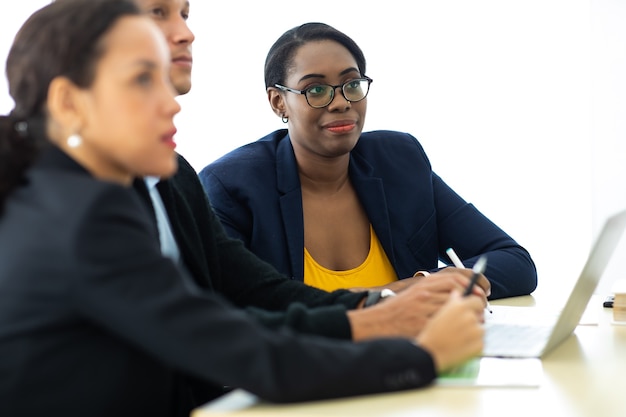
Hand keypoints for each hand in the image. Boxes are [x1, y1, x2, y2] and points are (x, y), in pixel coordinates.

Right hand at [347, 274, 486, 340]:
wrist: (377, 323)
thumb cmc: (396, 311)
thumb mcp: (413, 295)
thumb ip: (433, 292)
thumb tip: (459, 295)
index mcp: (423, 284)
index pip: (453, 278)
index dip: (471, 285)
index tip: (481, 293)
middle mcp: (424, 293)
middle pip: (458, 293)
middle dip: (473, 301)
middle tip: (481, 309)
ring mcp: (423, 308)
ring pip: (454, 309)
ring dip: (467, 316)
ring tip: (474, 322)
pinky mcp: (422, 322)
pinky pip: (445, 324)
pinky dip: (456, 327)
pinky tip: (461, 331)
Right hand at [416, 291, 483, 371]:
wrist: (429, 353)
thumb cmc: (430, 333)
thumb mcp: (438, 312)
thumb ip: (451, 301)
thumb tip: (457, 294)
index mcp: (460, 307)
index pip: (476, 300)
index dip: (475, 305)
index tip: (474, 308)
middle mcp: (470, 317)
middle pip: (480, 315)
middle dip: (474, 319)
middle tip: (463, 326)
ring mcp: (476, 332)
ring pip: (480, 328)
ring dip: (474, 331)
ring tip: (459, 337)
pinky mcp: (479, 345)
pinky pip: (480, 342)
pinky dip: (473, 344)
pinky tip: (462, 345)